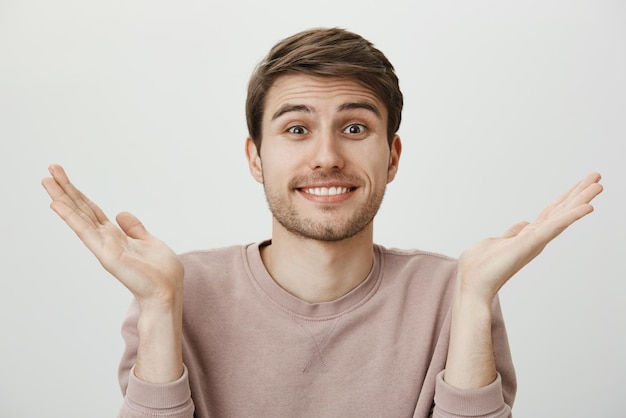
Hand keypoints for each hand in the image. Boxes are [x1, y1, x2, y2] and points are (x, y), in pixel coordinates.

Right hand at [42, 164, 183, 307]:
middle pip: (82, 209)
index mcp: (116, 236)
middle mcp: (106, 239)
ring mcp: (103, 246)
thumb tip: (120, 213)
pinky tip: (57, 204)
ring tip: (46, 181)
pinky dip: (71, 217)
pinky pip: (85, 231)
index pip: (92, 210)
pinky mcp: (106, 254)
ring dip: (62, 198)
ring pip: (79, 217)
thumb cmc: (162, 272)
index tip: (64, 176)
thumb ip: (134, 228)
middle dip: (66, 189)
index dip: (79, 194)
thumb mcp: (149, 242)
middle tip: (49, 169)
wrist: (167, 292)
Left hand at [457, 172, 602, 302]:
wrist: (471, 285)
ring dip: (581, 199)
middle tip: (597, 175)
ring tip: (598, 183)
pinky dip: (571, 216)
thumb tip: (524, 224)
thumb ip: (512, 233)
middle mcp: (535, 238)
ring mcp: (534, 241)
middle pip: (561, 210)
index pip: (551, 213)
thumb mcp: (497, 242)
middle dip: (579, 193)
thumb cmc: (480, 268)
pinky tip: (588, 206)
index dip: (566, 198)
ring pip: (562, 215)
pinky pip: (554, 226)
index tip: (582, 183)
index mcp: (528, 236)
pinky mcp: (530, 243)